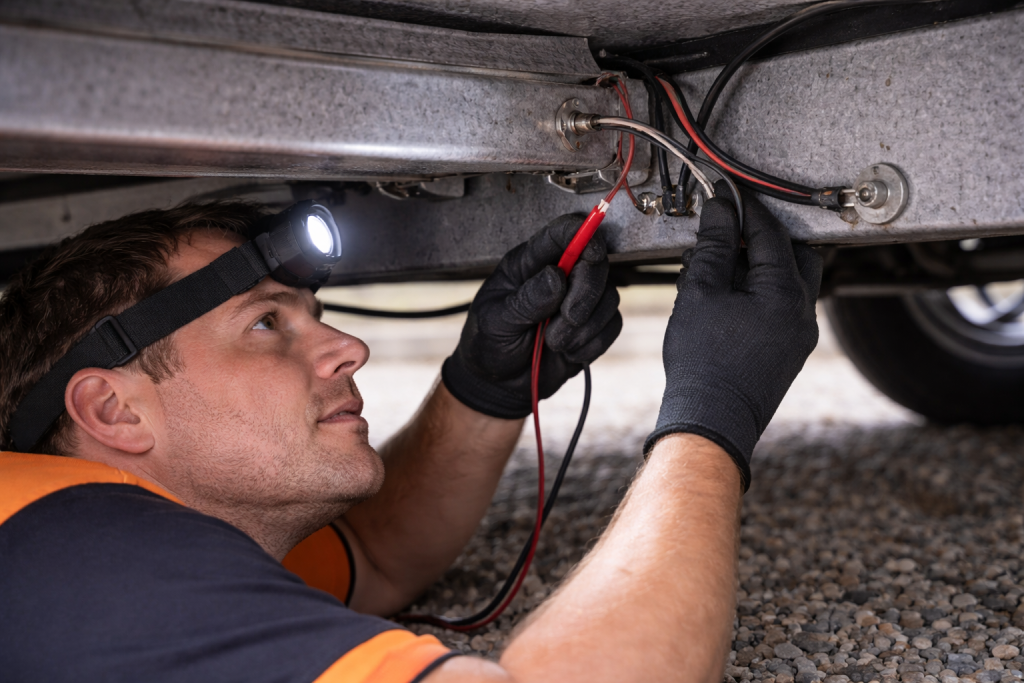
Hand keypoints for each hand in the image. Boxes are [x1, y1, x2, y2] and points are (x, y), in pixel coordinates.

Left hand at [442, 215, 621, 418]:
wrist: (498, 386)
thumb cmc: (488, 346)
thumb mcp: (495, 322)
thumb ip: (526, 300)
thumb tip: (556, 277)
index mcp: (528, 264)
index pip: (561, 233)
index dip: (581, 234)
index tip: (590, 251)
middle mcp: (558, 276)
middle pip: (596, 263)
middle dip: (586, 293)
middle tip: (566, 318)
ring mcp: (578, 302)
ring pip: (609, 296)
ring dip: (585, 326)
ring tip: (554, 343)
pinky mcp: (592, 327)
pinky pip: (612, 325)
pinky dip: (592, 343)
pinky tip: (568, 352)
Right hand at [645, 184, 821, 488]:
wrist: (711, 420)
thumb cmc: (703, 362)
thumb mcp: (700, 293)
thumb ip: (714, 245)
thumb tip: (721, 210)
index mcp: (786, 293)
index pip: (770, 233)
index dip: (745, 209)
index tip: (725, 194)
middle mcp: (804, 311)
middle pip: (792, 253)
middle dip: (761, 236)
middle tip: (727, 228)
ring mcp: (800, 334)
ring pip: (788, 281)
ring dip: (759, 265)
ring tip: (719, 265)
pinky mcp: (790, 350)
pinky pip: (782, 306)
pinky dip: (759, 291)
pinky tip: (727, 296)